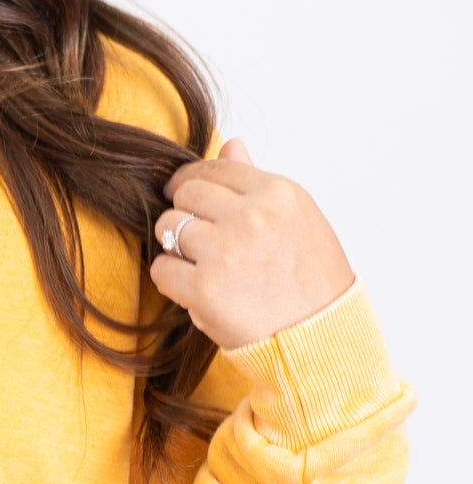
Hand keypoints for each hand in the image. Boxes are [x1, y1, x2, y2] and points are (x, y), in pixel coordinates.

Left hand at [151, 138, 354, 353]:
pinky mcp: (205, 289)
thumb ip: (256, 182)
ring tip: (204, 268)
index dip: (193, 184)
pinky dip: (171, 280)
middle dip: (185, 215)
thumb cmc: (310, 281)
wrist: (321, 339)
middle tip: (201, 242)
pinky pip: (161, 269)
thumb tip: (231, 144)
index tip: (186, 198)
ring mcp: (226, 252)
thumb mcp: (296, 220)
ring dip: (177, 248)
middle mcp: (253, 216)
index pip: (214, 169)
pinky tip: (196, 290)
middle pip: (185, 195)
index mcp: (278, 193)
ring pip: (168, 228)